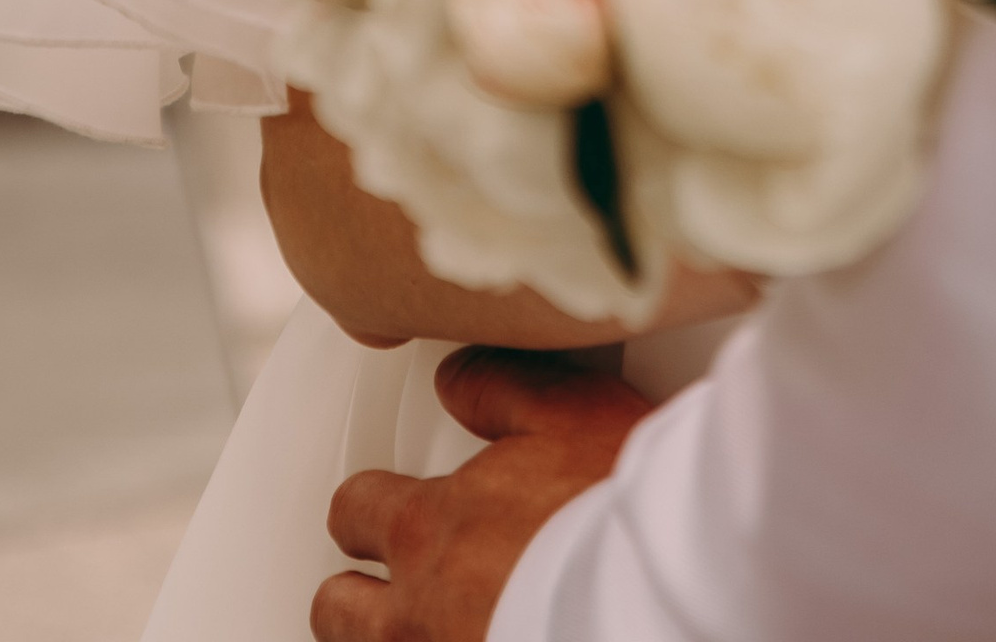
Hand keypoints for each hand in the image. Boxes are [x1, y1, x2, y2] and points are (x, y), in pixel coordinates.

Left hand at [310, 349, 652, 641]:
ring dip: (387, 636)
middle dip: (351, 593)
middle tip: (382, 584)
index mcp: (430, 528)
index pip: (353, 510)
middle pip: (335, 611)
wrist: (659, 598)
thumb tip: (455, 380)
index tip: (384, 508)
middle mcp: (418, 612)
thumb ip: (501, 387)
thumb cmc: (620, 517)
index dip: (367, 505)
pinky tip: (470, 638)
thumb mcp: (570, 411)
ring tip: (421, 625)